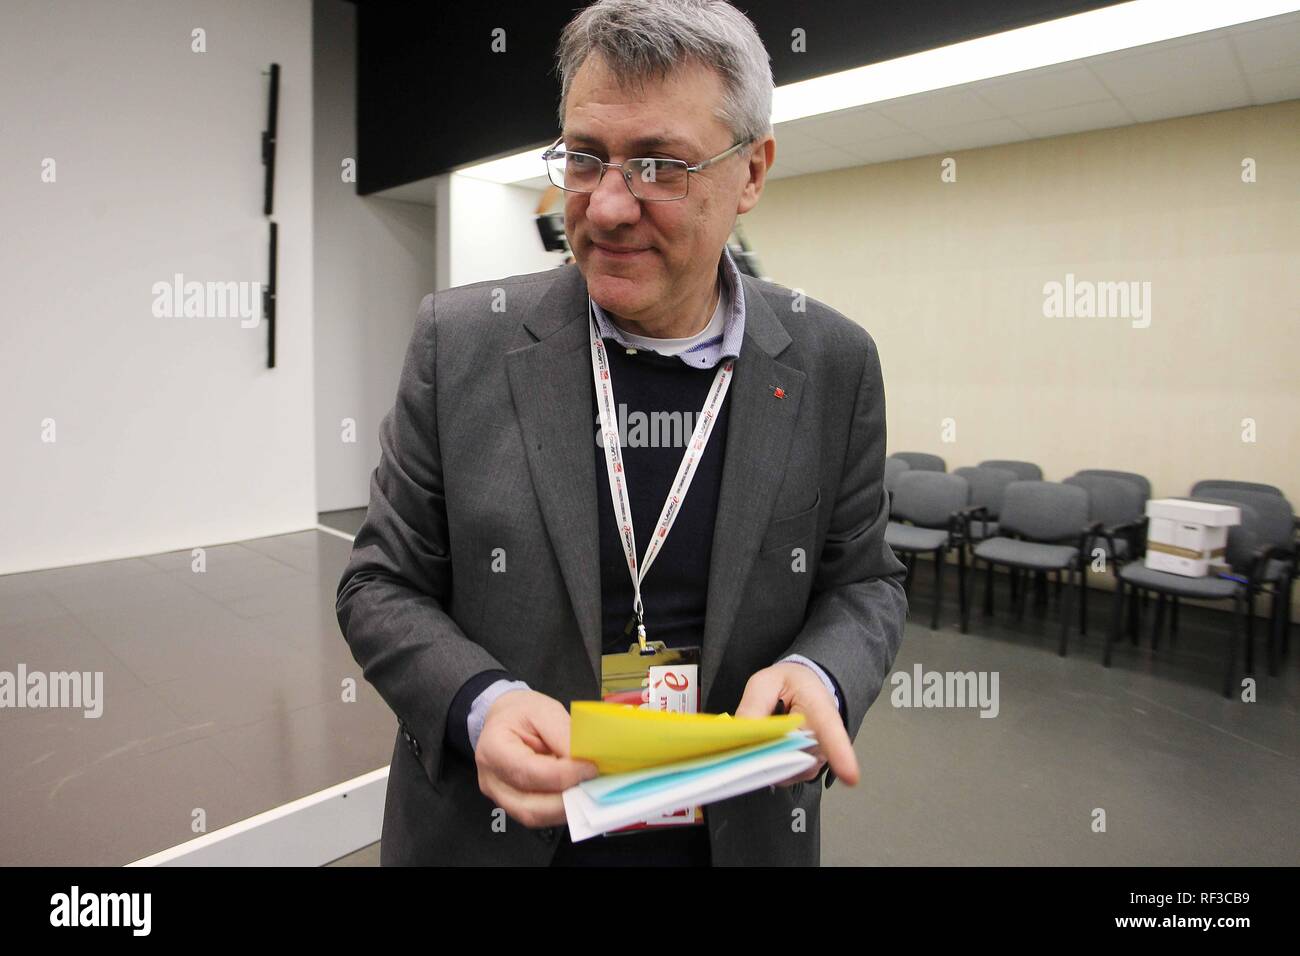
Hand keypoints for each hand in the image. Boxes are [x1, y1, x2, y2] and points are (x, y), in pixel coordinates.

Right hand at [474, 689, 598, 827]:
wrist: (504, 718)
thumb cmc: (521, 712)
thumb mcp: (545, 711)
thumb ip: (565, 736)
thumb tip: (587, 761)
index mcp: (494, 749)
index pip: (530, 773)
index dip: (565, 775)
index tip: (591, 768)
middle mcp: (491, 780)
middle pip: (530, 807)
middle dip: (568, 800)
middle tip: (594, 784)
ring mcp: (500, 797)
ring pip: (535, 817)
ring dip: (567, 808)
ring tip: (588, 789)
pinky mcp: (513, 805)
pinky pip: (539, 816)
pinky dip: (562, 809)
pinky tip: (577, 794)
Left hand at [735, 662, 858, 786]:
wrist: (804, 690)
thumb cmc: (789, 685)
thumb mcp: (766, 683)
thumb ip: (753, 705)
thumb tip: (743, 734)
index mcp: (822, 711)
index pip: (833, 735)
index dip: (841, 756)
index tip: (851, 777)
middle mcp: (826, 743)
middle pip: (792, 759)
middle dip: (764, 750)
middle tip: (752, 727)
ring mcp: (815, 761)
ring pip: (781, 771)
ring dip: (762, 756)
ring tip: (765, 728)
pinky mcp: (803, 772)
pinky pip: (778, 775)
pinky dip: (764, 763)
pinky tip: (765, 743)